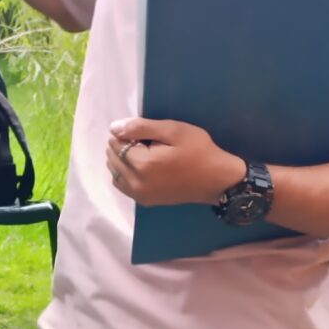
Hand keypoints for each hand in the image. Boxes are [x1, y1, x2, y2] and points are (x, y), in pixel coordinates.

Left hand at [105, 118, 242, 206]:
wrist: (216, 180)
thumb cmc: (199, 151)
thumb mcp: (173, 130)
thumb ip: (140, 127)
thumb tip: (113, 128)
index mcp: (142, 164)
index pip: (115, 143)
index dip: (125, 133)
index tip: (144, 131)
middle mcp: (135, 183)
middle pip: (112, 158)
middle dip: (122, 145)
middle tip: (145, 140)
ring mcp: (139, 195)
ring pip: (114, 172)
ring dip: (121, 159)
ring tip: (143, 151)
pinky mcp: (144, 201)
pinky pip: (122, 184)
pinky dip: (124, 172)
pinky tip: (140, 165)